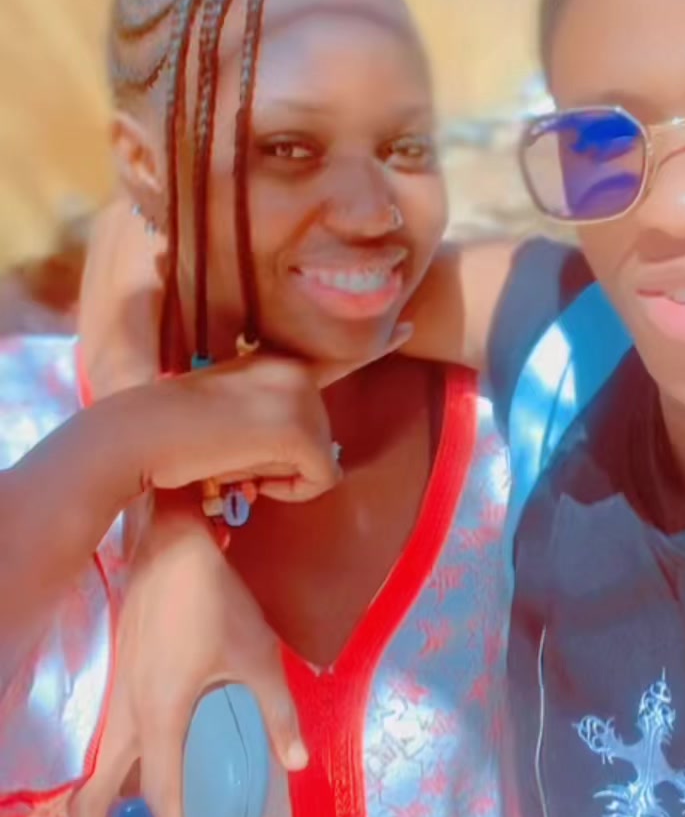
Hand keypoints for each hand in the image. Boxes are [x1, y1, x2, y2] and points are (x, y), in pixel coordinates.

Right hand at [69, 502, 300, 816]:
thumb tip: (297, 764)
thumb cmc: (215, 600)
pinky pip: (96, 761)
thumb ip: (279, 713)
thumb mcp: (258, 656)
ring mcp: (110, 707)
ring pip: (86, 787)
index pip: (161, 798)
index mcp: (159, 716)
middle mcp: (123, 719)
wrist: (169, 546)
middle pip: (91, 807)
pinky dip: (104, 800)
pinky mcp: (112, 694)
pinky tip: (130, 812)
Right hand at [140, 349, 397, 503]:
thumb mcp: (231, 414)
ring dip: (283, 477)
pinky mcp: (302, 430)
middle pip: (321, 438)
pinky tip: (253, 478)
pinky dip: (290, 491)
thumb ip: (270, 422)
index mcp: (278, 362)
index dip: (380, 345)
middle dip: (287, 462)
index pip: (338, 354)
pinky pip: (320, 480)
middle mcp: (297, 371)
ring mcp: (302, 397)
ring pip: (321, 461)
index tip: (410, 325)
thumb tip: (314, 466)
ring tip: (234, 459)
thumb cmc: (173, 433)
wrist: (141, 432)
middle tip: (235, 455)